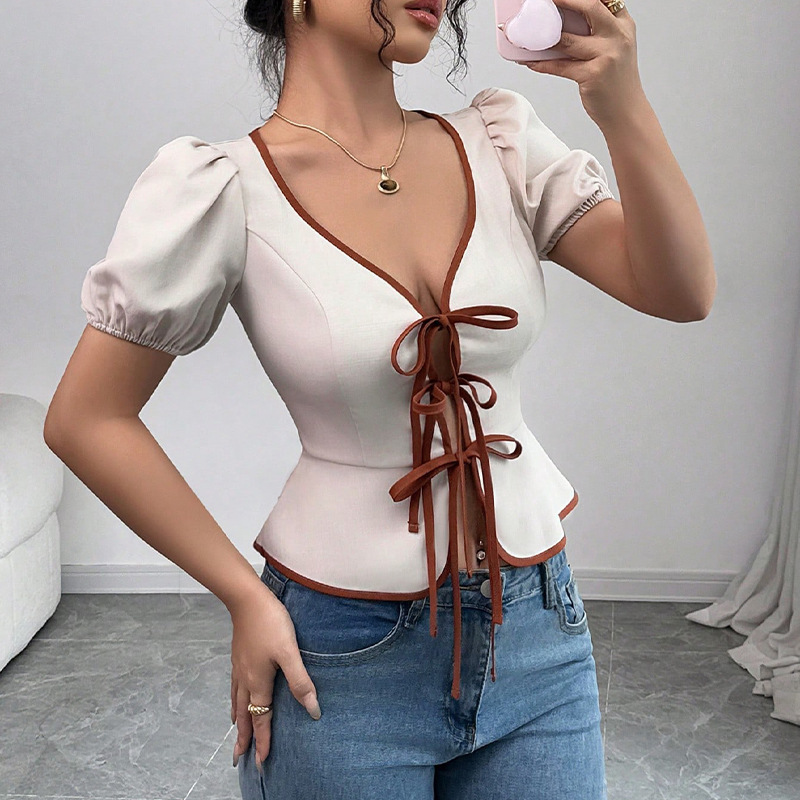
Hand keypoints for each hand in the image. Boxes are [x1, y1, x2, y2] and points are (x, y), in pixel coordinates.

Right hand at [230, 584, 320, 770]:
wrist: (247, 599)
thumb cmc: (270, 623)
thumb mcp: (289, 652)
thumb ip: (300, 681)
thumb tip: (312, 710)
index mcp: (258, 682)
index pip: (261, 719)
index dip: (263, 741)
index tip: (261, 762)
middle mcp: (246, 679)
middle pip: (244, 716)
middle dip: (244, 738)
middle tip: (239, 758)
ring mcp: (239, 667)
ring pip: (236, 702)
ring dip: (238, 721)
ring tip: (237, 733)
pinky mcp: (238, 656)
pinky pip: (234, 687)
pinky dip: (234, 700)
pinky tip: (237, 696)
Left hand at [522, 0, 646, 128]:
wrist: (626, 111)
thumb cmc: (616, 81)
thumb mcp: (615, 48)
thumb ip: (598, 31)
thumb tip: (563, 22)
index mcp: (623, 24)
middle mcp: (617, 35)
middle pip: (589, 6)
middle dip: (564, 0)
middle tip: (545, 0)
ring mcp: (606, 55)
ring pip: (568, 39)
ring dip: (543, 37)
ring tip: (527, 34)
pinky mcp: (593, 75)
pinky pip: (560, 66)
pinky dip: (541, 63)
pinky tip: (529, 61)